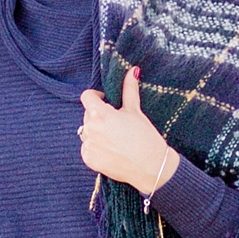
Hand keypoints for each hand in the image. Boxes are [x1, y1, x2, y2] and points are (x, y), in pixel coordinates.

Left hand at [77, 66, 177, 197]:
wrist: (151, 168)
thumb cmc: (145, 137)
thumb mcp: (135, 111)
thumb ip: (129, 90)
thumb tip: (132, 70)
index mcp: (100, 115)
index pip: (86, 97)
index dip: (96, 96)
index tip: (106, 101)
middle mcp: (89, 130)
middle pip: (87, 114)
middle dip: (99, 115)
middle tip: (117, 122)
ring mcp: (88, 146)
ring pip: (87, 131)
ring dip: (96, 130)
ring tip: (115, 137)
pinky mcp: (88, 159)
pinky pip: (87, 146)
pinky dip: (96, 146)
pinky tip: (112, 148)